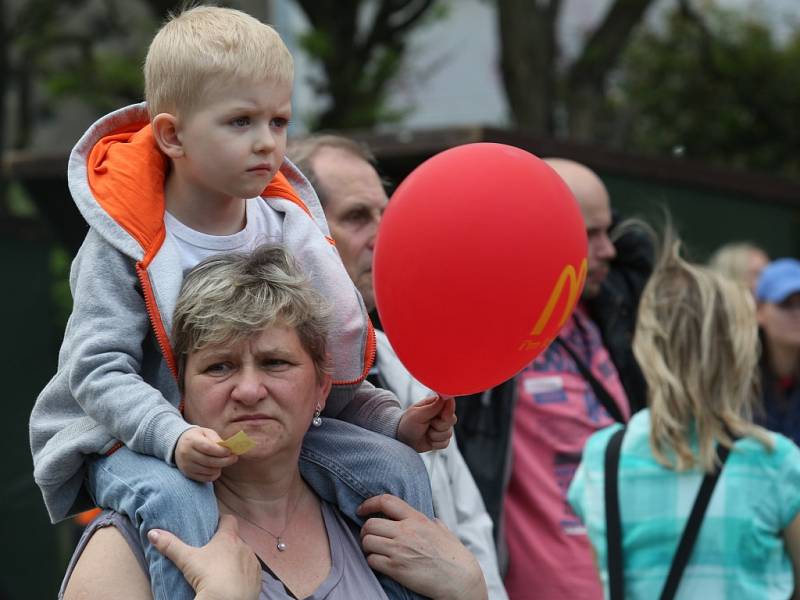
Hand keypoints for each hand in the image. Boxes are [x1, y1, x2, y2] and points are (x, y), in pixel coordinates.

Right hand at [148, 514, 259, 599]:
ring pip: (244, 555)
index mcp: (228, 538)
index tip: (214, 525)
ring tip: (222, 570)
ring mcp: (252, 562)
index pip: (229, 520)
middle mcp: (244, 546)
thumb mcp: (187, 559)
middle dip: (227, 544)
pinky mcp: (257, 578)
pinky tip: (234, 582)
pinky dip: (244, 574)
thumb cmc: (209, 575)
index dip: (222, 521)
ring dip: (236, 559)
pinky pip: (251, 572)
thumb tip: (152, 532)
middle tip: (213, 552)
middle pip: (236, 539)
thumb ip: (170, 545)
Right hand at [175, 427, 237, 481]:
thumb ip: (216, 438)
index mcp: (191, 440)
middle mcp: (186, 454)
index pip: (207, 448)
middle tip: (234, 458)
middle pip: (209, 461)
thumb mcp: (206, 432)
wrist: (178, 444)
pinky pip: (205, 478)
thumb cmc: (197, 437)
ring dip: (220, 467)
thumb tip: (227, 447)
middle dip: (225, 461)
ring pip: (208, 470)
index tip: (230, 451)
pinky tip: (217, 468)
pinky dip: (214, 474)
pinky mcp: (188, 474)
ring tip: (224, 461)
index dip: (221, 451)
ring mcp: (186, 465)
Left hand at [358, 494, 486, 599]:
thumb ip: (435, 524)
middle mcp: (406, 531)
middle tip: (370, 536)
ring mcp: (399, 550)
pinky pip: (372, 560)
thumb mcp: (445, 532)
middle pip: (370, 524)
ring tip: (375, 550)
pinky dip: (372, 561)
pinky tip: (380, 563)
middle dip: (366, 530)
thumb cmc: (455, 557)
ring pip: (367, 541)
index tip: (362, 509)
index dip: (369, 503)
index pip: (386, 501)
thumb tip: (434, 521)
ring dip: (367, 547)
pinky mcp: (396, 568)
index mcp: (417, 519)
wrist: (460, 579)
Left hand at [397, 394, 456, 451]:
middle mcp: (441, 415)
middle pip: (452, 420)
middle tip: (427, 424)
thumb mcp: (418, 414)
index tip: (439, 416)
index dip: (447, 412)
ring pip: (448, 433)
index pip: (450, 405)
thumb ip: (433, 406)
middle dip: (439, 425)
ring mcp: (443, 428)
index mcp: (436, 404)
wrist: (403, 439)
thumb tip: (447, 397)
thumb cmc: (408, 423)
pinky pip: (445, 443)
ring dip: (434, 435)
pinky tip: (428, 439)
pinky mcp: (442, 439)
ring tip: (425, 432)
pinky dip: (435, 443)